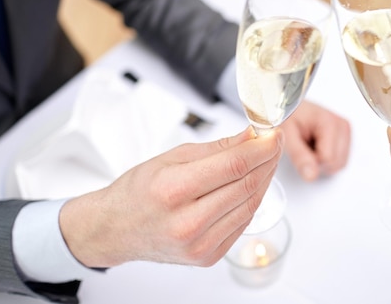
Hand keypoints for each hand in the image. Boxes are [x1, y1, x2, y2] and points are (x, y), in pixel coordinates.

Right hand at [59, 127, 283, 268]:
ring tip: (266, 160)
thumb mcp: (171, 157)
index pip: (234, 165)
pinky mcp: (208, 257)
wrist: (116, 229)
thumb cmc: (139, 191)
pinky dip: (252, 200)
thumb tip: (251, 136)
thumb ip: (217, 148)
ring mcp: (200, 245)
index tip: (274, 134)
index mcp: (173, 190)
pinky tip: (252, 184)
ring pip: (251, 205)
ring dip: (265, 179)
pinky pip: (243, 223)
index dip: (262, 147)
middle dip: (268, 159)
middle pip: (247, 185)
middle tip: (274, 143)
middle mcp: (188, 223)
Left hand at [280, 100, 350, 180]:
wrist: (288, 108)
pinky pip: (338, 161)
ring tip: (308, 144)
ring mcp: (345, 132)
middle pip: (336, 164)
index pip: (328, 160)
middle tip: (303, 145)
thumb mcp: (287, 135)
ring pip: (339, 165)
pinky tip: (315, 146)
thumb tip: (311, 175)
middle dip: (317, 162)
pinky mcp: (344, 138)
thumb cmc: (287, 116)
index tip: (300, 146)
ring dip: (321, 161)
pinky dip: (325, 159)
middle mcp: (342, 126)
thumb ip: (299, 156)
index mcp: (330, 122)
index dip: (311, 160)